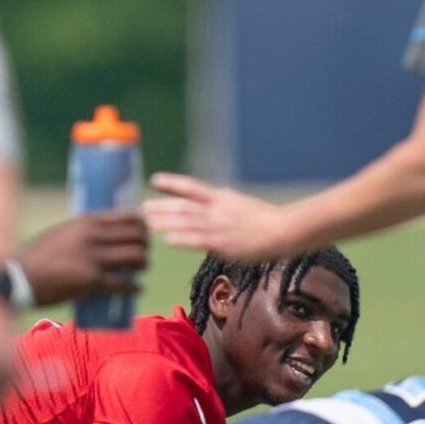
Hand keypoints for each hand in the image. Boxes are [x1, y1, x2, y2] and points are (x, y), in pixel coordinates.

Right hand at [19, 211, 148, 306]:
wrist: (21, 276)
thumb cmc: (40, 256)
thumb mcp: (64, 233)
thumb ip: (84, 231)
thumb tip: (105, 235)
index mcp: (87, 221)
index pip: (128, 217)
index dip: (142, 226)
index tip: (143, 234)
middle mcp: (94, 236)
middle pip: (137, 236)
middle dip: (145, 246)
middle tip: (142, 255)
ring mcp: (94, 258)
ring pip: (136, 257)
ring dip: (143, 265)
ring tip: (140, 271)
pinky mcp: (93, 281)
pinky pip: (124, 283)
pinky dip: (134, 288)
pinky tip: (137, 290)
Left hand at [144, 173, 301, 260]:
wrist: (282, 231)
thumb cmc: (267, 220)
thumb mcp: (243, 203)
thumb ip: (227, 200)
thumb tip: (219, 194)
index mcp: (221, 198)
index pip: (191, 186)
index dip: (172, 183)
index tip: (154, 180)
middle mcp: (216, 210)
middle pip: (182, 206)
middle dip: (161, 206)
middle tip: (142, 208)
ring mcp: (218, 226)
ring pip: (185, 222)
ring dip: (165, 222)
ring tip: (147, 223)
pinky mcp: (223, 243)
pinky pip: (197, 240)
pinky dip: (182, 238)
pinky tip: (167, 239)